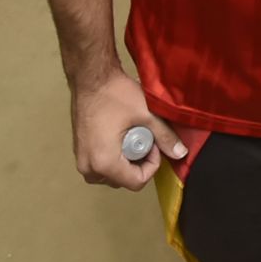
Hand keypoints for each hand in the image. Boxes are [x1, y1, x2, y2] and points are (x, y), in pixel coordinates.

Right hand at [69, 69, 185, 189]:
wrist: (91, 79)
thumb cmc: (116, 95)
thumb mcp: (146, 115)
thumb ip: (164, 136)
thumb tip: (181, 154)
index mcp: (104, 163)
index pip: (136, 182)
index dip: (152, 166)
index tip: (154, 144)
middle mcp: (89, 167)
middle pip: (122, 180)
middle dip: (139, 163)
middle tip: (145, 138)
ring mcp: (81, 160)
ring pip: (111, 175)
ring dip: (126, 162)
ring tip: (134, 137)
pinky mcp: (79, 152)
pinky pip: (100, 165)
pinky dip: (114, 157)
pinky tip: (121, 136)